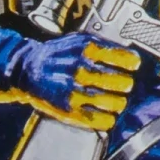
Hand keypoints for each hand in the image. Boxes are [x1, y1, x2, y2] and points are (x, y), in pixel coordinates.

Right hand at [11, 33, 141, 129]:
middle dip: (125, 83)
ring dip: (119, 102)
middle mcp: (81, 69)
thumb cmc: (57, 54)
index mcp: (86, 49)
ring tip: (116, 100)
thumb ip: (103, 45)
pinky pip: (101, 120)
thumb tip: (130, 55)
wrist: (26, 69)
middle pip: (123, 83)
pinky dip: (108, 119)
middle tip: (122, 84)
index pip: (125, 59)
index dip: (131, 63)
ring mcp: (75, 91)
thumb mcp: (78, 40)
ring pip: (115, 103)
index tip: (132, 65)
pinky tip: (107, 115)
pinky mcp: (69, 110)